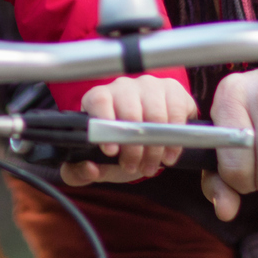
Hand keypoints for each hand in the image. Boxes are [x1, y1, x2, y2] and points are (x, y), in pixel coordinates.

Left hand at [61, 75, 197, 184]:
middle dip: (134, 148)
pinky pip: (177, 112)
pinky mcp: (173, 90)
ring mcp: (149, 85)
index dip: (105, 123)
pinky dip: (174, 140)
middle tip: (135, 167)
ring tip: (151, 165)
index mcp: (99, 97)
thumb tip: (89, 168)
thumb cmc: (119, 145)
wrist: (147, 137)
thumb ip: (81, 171)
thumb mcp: (99, 161)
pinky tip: (168, 155)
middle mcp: (123, 86)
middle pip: (130, 112)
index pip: (100, 101)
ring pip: (155, 116)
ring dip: (155, 148)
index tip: (111, 150)